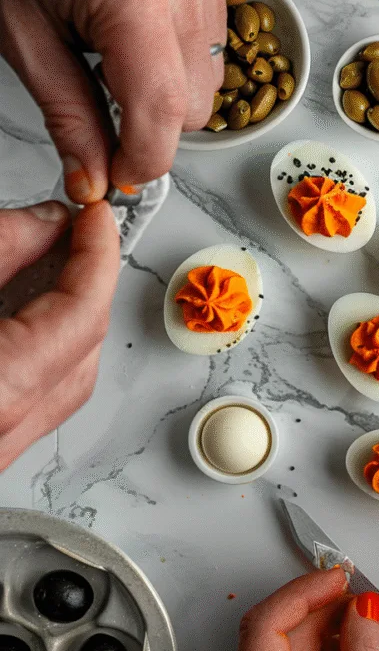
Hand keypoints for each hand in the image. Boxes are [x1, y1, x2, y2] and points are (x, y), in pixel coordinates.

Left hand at [0, 0, 224, 200]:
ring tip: (116, 57)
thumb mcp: (27, 39)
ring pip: (207, 93)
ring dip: (164, 97)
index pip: (162, 107)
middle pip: (191, 110)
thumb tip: (95, 176)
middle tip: (98, 93)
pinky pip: (210, 65)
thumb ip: (67, 116)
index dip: (143, 158)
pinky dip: (176, 71)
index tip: (118, 175)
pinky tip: (139, 44)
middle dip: (147, 124)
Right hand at [0, 201, 119, 470]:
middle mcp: (0, 434)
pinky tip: (17, 310)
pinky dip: (36, 350)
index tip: (96, 217)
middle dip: (85, 282)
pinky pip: (32, 398)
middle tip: (69, 232)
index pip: (83, 313)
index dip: (97, 254)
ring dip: (62, 316)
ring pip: (63, 378)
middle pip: (83, 348)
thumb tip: (45, 225)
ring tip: (41, 263)